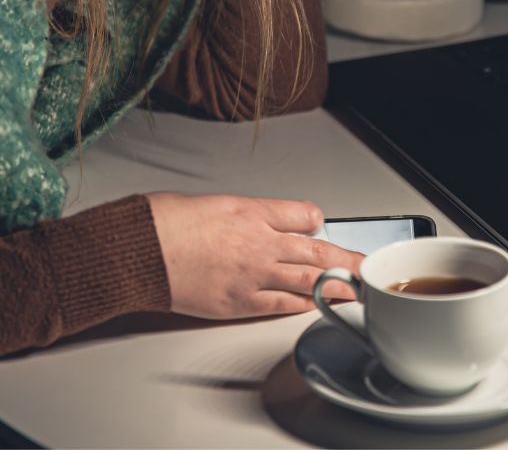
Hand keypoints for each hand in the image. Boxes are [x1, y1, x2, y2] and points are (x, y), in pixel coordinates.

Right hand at [145, 192, 362, 318]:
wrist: (140, 250)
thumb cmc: (164, 222)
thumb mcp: (210, 202)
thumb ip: (241, 213)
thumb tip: (253, 219)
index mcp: (252, 211)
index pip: (301, 213)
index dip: (314, 220)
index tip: (321, 225)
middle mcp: (259, 243)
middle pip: (315, 249)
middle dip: (346, 258)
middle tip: (366, 265)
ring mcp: (252, 275)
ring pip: (306, 279)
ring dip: (336, 285)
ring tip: (357, 290)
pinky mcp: (238, 303)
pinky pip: (279, 305)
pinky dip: (301, 305)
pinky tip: (314, 305)